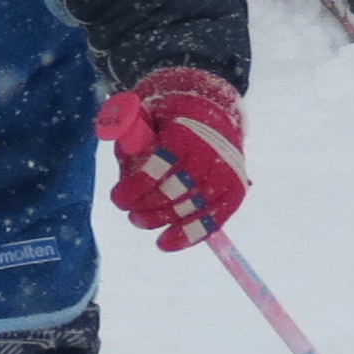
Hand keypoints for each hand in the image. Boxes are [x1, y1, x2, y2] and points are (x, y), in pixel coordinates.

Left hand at [100, 67, 247, 252]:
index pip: (160, 163)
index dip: (136, 186)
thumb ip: (129, 131)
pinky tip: (167, 243)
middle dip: (147, 206)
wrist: (213, 110)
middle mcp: (212, 152)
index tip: (118, 199)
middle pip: (176, 190)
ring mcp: (226, 173)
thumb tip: (125, 161)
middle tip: (131, 213)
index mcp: (187, 131)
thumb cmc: (170, 116)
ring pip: (192, 207)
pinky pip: (214, 219)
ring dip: (162, 220)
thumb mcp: (145, 110)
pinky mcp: (236, 190)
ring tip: (140, 221)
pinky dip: (191, 234)